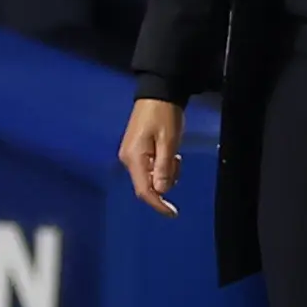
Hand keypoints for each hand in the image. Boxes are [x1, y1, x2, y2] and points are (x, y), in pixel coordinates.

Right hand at [118, 98, 183, 216]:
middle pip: (147, 185)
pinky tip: (169, 152)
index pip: (144, 190)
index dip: (158, 204)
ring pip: (150, 177)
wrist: (158, 93)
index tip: (173, 213)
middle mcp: (128, 159)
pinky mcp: (136, 150)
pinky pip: (150, 167)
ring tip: (175, 154)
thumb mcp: (169, 141)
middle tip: (178, 161)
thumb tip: (161, 191)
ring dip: (166, 172)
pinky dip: (162, 165)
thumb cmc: (164, 115)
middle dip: (165, 181)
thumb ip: (164, 167)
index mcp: (134, 158)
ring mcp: (131, 155)